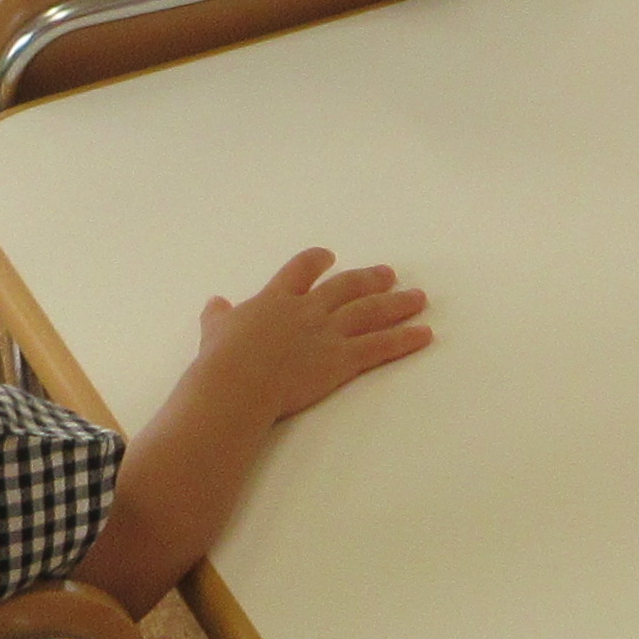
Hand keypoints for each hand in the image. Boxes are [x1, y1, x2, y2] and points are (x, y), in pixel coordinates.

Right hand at [185, 249, 433, 423]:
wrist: (237, 382)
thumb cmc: (221, 359)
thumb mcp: (214, 331)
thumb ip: (218, 316)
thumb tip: (215, 303)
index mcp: (276, 299)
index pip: (300, 271)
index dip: (315, 261)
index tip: (328, 256)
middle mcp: (308, 309)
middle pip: (346, 287)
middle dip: (370, 279)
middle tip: (389, 274)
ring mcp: (327, 333)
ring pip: (370, 312)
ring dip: (398, 303)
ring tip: (418, 298)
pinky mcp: (341, 359)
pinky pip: (380, 346)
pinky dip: (405, 340)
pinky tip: (424, 334)